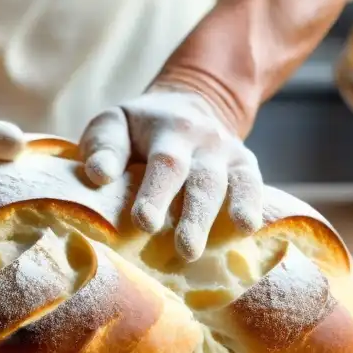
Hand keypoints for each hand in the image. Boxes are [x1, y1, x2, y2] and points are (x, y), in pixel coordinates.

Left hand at [79, 85, 263, 261]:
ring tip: (207, 250)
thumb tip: (100, 174)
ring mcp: (226, 151)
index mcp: (168, 128)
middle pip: (200, 179)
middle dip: (193, 216)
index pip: (164, 162)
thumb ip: (104, 146)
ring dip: (216, 218)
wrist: (189, 102)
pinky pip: (252, 184)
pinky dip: (252, 205)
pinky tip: (247, 229)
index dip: (155, 193)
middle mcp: (202, 138)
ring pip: (225, 185)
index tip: (144, 222)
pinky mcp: (245, 164)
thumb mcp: (116, 123)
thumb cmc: (140, 127)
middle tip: (185, 249)